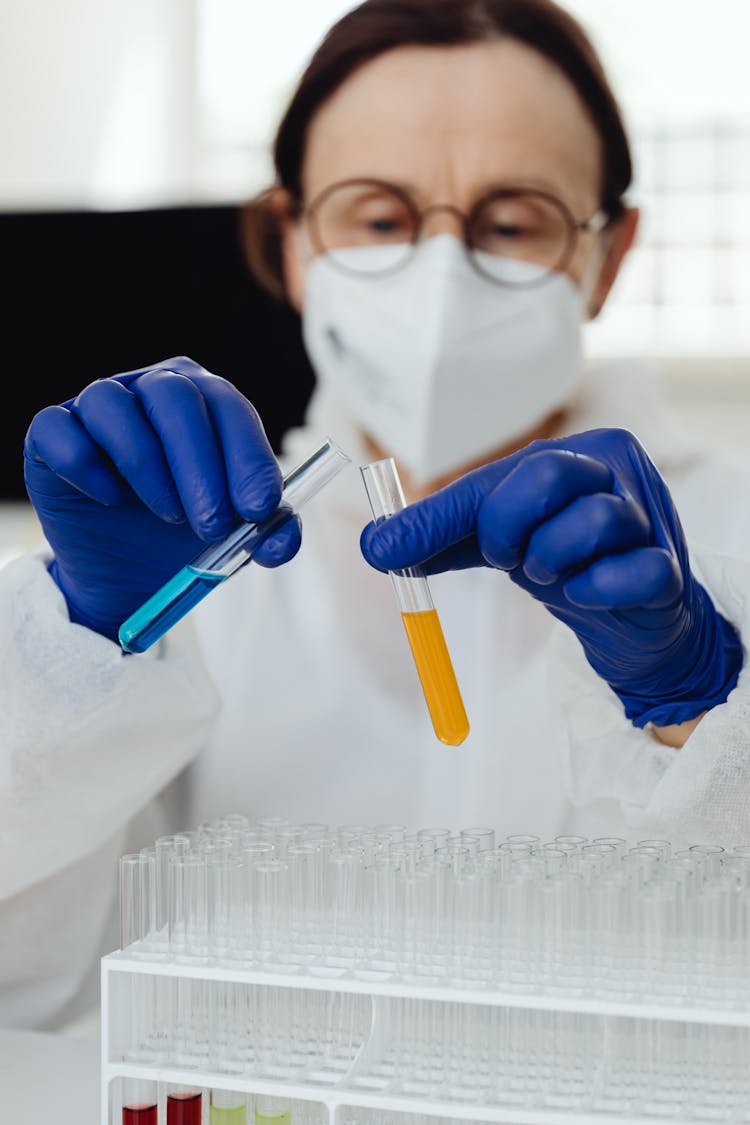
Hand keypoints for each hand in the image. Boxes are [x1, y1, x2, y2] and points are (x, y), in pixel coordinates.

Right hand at [24, 357, 300, 642]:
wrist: (128, 571)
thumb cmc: (189, 535)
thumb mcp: (236, 539)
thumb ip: (268, 534)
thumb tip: (284, 537)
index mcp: (205, 401)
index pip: (229, 407)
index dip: (247, 457)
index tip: (259, 508)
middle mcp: (151, 389)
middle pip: (174, 398)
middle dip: (201, 467)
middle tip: (212, 525)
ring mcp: (98, 406)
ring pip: (113, 404)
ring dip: (146, 465)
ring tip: (168, 515)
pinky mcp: (50, 435)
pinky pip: (60, 430)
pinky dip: (86, 465)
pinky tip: (110, 500)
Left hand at [361, 428, 741, 727]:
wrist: (631, 616)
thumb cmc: (563, 561)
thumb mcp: (493, 543)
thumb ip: (438, 538)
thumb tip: (374, 544)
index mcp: (572, 453)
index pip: (496, 475)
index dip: (438, 515)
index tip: (385, 550)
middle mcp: (615, 469)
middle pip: (549, 472)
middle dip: (508, 527)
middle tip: (509, 560)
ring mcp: (649, 516)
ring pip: (593, 522)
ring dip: (551, 561)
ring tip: (551, 574)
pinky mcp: (667, 568)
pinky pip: (631, 572)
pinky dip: (596, 590)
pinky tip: (588, 594)